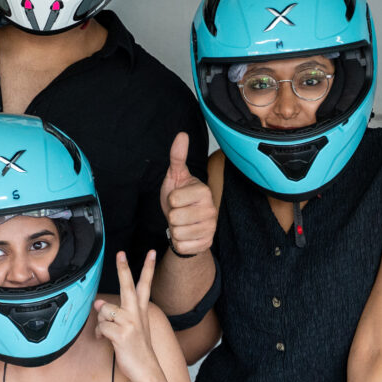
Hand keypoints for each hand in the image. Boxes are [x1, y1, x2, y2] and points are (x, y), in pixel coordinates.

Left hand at [95, 251, 160, 381]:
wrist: (146, 370)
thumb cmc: (136, 348)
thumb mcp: (129, 328)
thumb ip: (115, 314)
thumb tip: (98, 304)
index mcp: (141, 310)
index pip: (145, 285)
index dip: (148, 268)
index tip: (152, 252)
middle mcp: (137, 313)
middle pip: (128, 286)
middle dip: (124, 269)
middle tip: (121, 253)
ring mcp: (130, 323)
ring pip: (104, 310)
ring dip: (101, 322)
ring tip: (108, 332)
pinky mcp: (121, 334)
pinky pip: (101, 326)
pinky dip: (100, 334)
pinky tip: (105, 340)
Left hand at [160, 132, 215, 255]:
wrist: (185, 223)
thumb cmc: (180, 198)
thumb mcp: (175, 177)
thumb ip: (177, 157)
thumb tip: (181, 135)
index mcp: (204, 191)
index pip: (174, 199)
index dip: (170, 200)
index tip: (178, 199)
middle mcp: (211, 210)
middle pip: (175, 217)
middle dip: (172, 216)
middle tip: (179, 212)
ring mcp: (211, 228)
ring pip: (178, 233)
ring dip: (175, 229)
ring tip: (182, 223)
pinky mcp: (206, 244)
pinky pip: (182, 246)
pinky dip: (179, 242)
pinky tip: (185, 235)